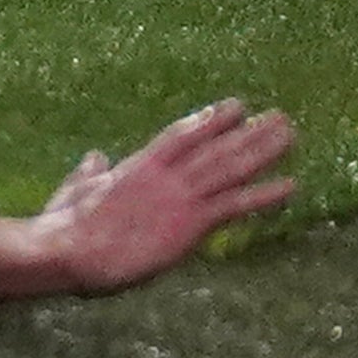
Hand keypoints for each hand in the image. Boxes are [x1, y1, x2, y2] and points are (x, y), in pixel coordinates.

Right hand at [0, 100, 295, 303]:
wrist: (71, 250)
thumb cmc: (66, 226)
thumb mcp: (77, 189)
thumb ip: (91, 172)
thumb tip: (96, 156)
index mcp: (137, 166)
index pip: (180, 136)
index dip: (209, 121)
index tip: (235, 107)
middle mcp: (164, 175)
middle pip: (214, 147)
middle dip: (247, 131)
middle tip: (279, 116)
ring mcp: (179, 197)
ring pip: (229, 167)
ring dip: (262, 149)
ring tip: (289, 133)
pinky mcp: (190, 223)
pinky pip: (236, 204)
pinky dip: (264, 194)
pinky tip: (291, 185)